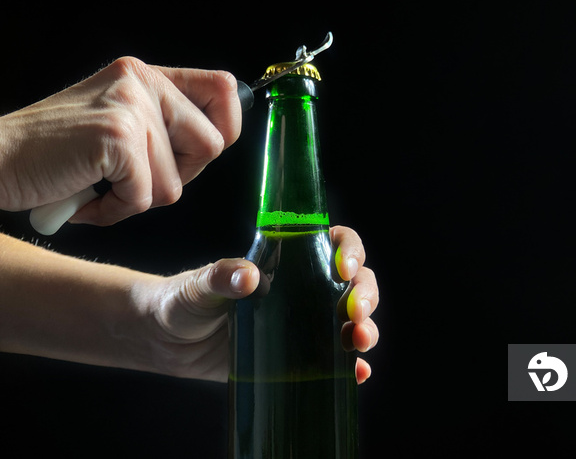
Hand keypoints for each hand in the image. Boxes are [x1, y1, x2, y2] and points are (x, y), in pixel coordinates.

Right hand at [0, 56, 241, 224]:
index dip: (227, 126)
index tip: (200, 151)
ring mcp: (130, 108)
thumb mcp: (116, 121)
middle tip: (134, 178)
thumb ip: (161, 125)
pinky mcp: (117, 137)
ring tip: (103, 188)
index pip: (223, 88)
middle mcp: (141, 83)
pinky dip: (116, 211)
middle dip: (179, 177)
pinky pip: (146, 197)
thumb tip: (217, 140)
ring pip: (177, 183)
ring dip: (141, 200)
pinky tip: (89, 199)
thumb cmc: (54, 153)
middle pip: (211, 145)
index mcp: (145, 76)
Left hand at [134, 226, 378, 382]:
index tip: (343, 267)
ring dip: (366, 329)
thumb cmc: (184, 300)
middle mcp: (304, 288)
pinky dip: (351, 367)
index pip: (333, 243)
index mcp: (287, 260)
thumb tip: (249, 277)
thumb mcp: (199, 284)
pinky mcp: (297, 357)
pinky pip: (334, 360)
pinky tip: (357, 374)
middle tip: (357, 312)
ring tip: (361, 342)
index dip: (349, 250)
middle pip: (353, 283)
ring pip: (351, 320)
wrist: (167, 342)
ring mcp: (304, 324)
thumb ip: (221, 275)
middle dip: (365, 295)